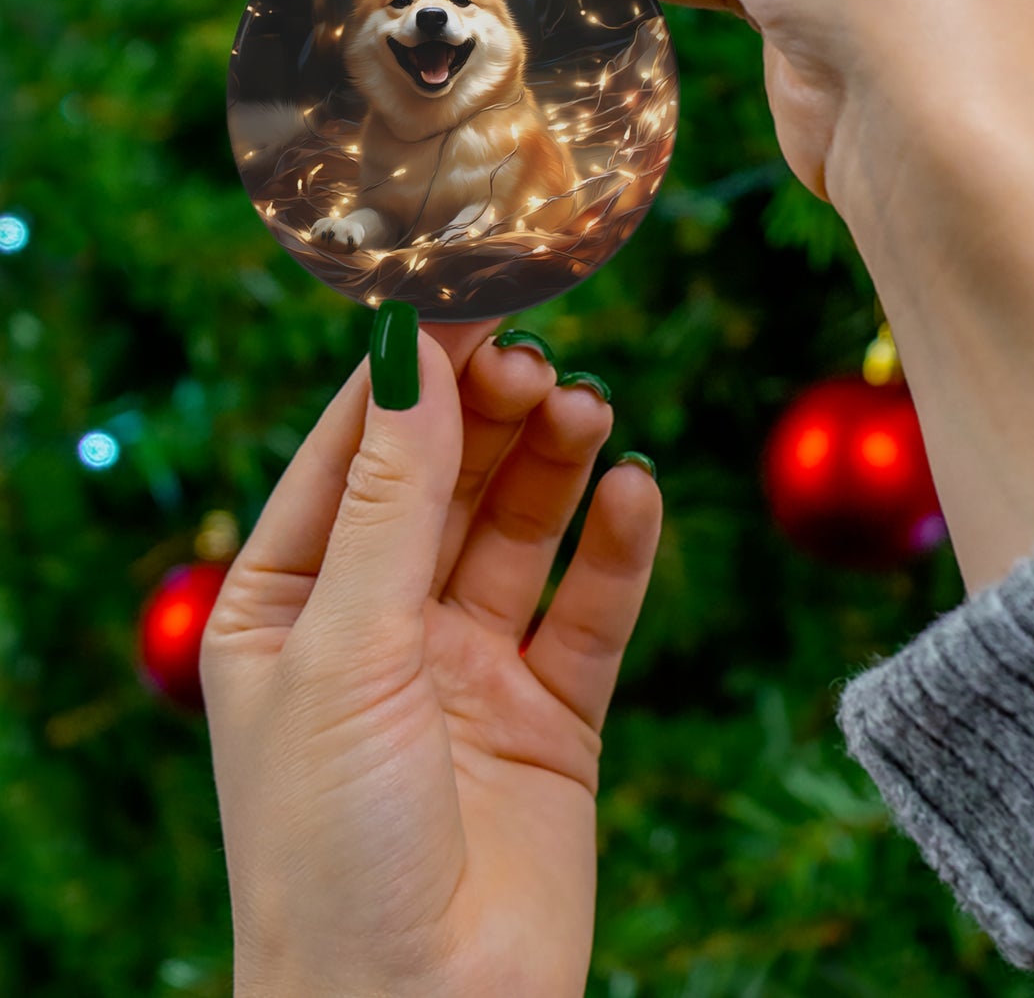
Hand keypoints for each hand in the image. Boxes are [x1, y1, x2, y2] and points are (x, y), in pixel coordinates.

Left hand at [201, 321, 661, 997]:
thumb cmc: (331, 847)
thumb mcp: (345, 650)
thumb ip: (391, 499)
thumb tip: (412, 354)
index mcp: (289, 604)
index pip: (353, 452)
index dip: (410, 374)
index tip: (469, 295)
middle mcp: (380, 624)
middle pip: (447, 479)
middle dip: (490, 415)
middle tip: (539, 362)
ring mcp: (469, 666)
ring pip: (522, 530)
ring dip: (555, 464)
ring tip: (589, 410)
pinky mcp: (552, 712)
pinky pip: (591, 608)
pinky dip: (617, 548)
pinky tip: (635, 493)